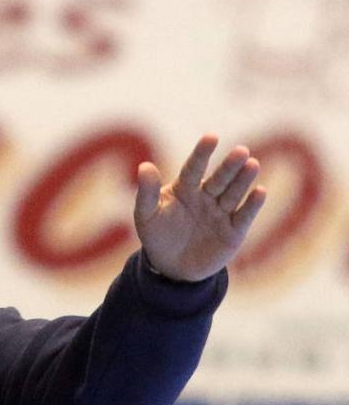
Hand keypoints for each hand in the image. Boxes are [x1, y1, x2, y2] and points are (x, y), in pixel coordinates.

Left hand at [134, 134, 265, 281]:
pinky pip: (244, 216)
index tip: (212, 137)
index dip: (202, 153)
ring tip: (252, 163)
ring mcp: (222, 212)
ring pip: (234, 193)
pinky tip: (260, 191)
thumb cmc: (157, 235)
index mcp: (185, 188)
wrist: (171, 267)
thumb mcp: (146, 215)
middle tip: (241, 151)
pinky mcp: (234, 231)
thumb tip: (144, 166)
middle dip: (230, 166)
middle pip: (219, 178)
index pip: (194, 168)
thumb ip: (147, 192)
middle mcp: (206, 196)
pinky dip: (253, 204)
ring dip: (243, 179)